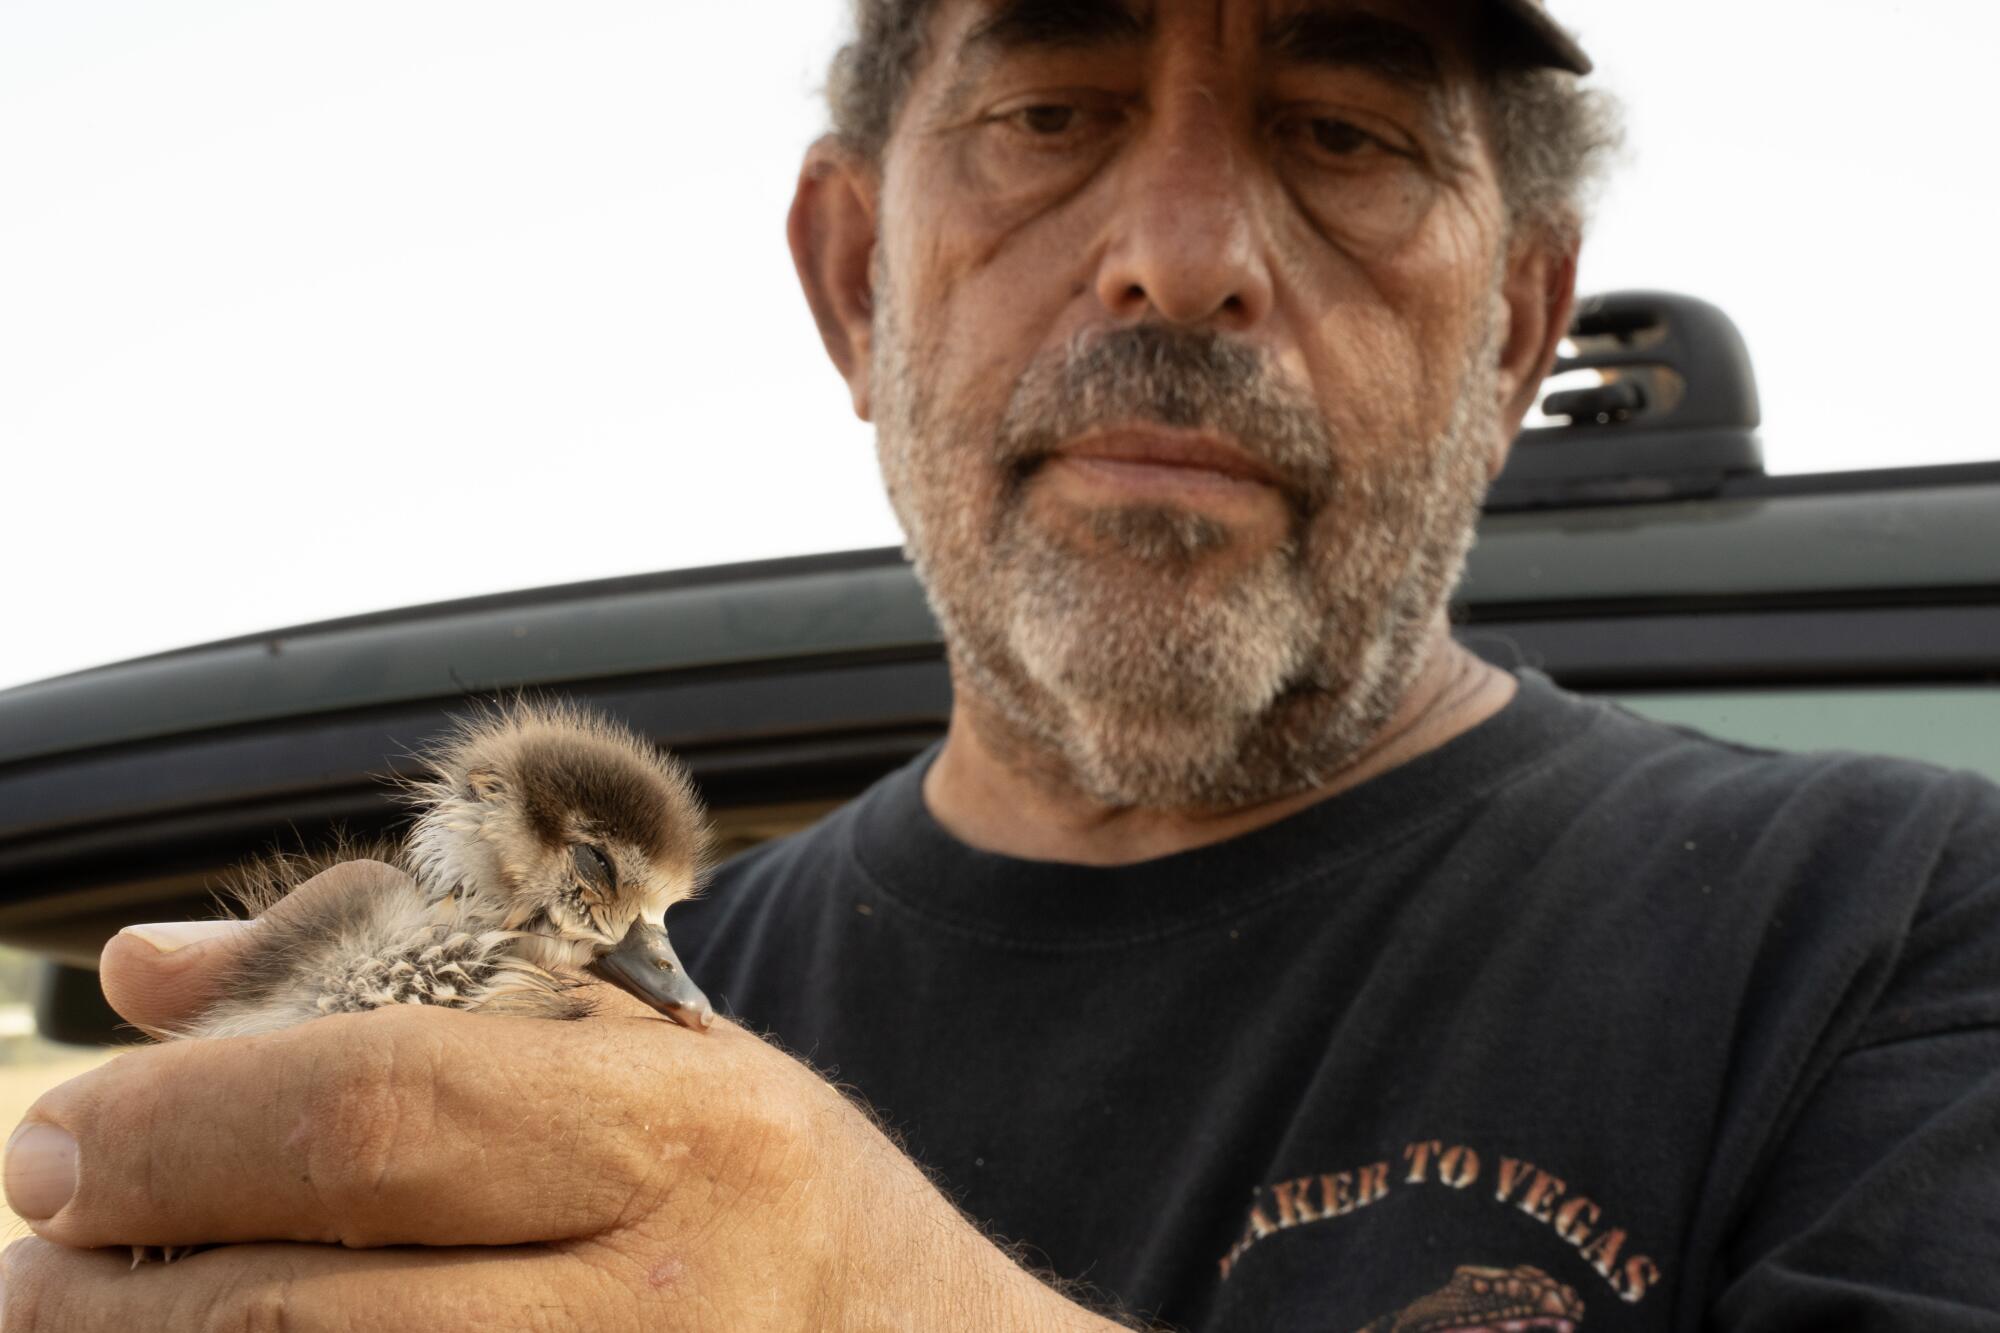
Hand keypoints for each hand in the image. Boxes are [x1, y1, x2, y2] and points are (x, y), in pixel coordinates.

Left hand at [1, 862, 1123, 1330]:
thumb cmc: (777, 1197)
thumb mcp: (645, 1049)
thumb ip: (410, 979)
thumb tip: (148, 975)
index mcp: (692, 1137)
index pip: (379, 1111)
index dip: (178, 1127)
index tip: (60, 1136)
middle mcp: (669, 1308)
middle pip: (302, 1308)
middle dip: (108, 1287)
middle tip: (38, 1253)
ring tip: (84, 1320)